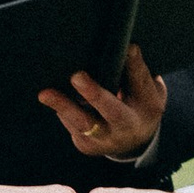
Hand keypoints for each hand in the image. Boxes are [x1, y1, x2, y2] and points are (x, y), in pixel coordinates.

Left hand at [38, 43, 167, 160]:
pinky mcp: (86, 145)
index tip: (128, 48)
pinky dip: (61, 109)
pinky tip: (50, 96)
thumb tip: (128, 48)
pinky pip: (71, 125)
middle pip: (112, 111)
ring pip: (83, 123)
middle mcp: (128, 127)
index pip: (142, 84)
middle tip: (77, 76)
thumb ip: (138, 73)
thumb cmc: (139, 104)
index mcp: (148, 108)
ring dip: (63, 106)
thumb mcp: (148, 90)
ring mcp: (106, 140)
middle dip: (94, 94)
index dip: (135, 67)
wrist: (133, 141)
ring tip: (45, 94)